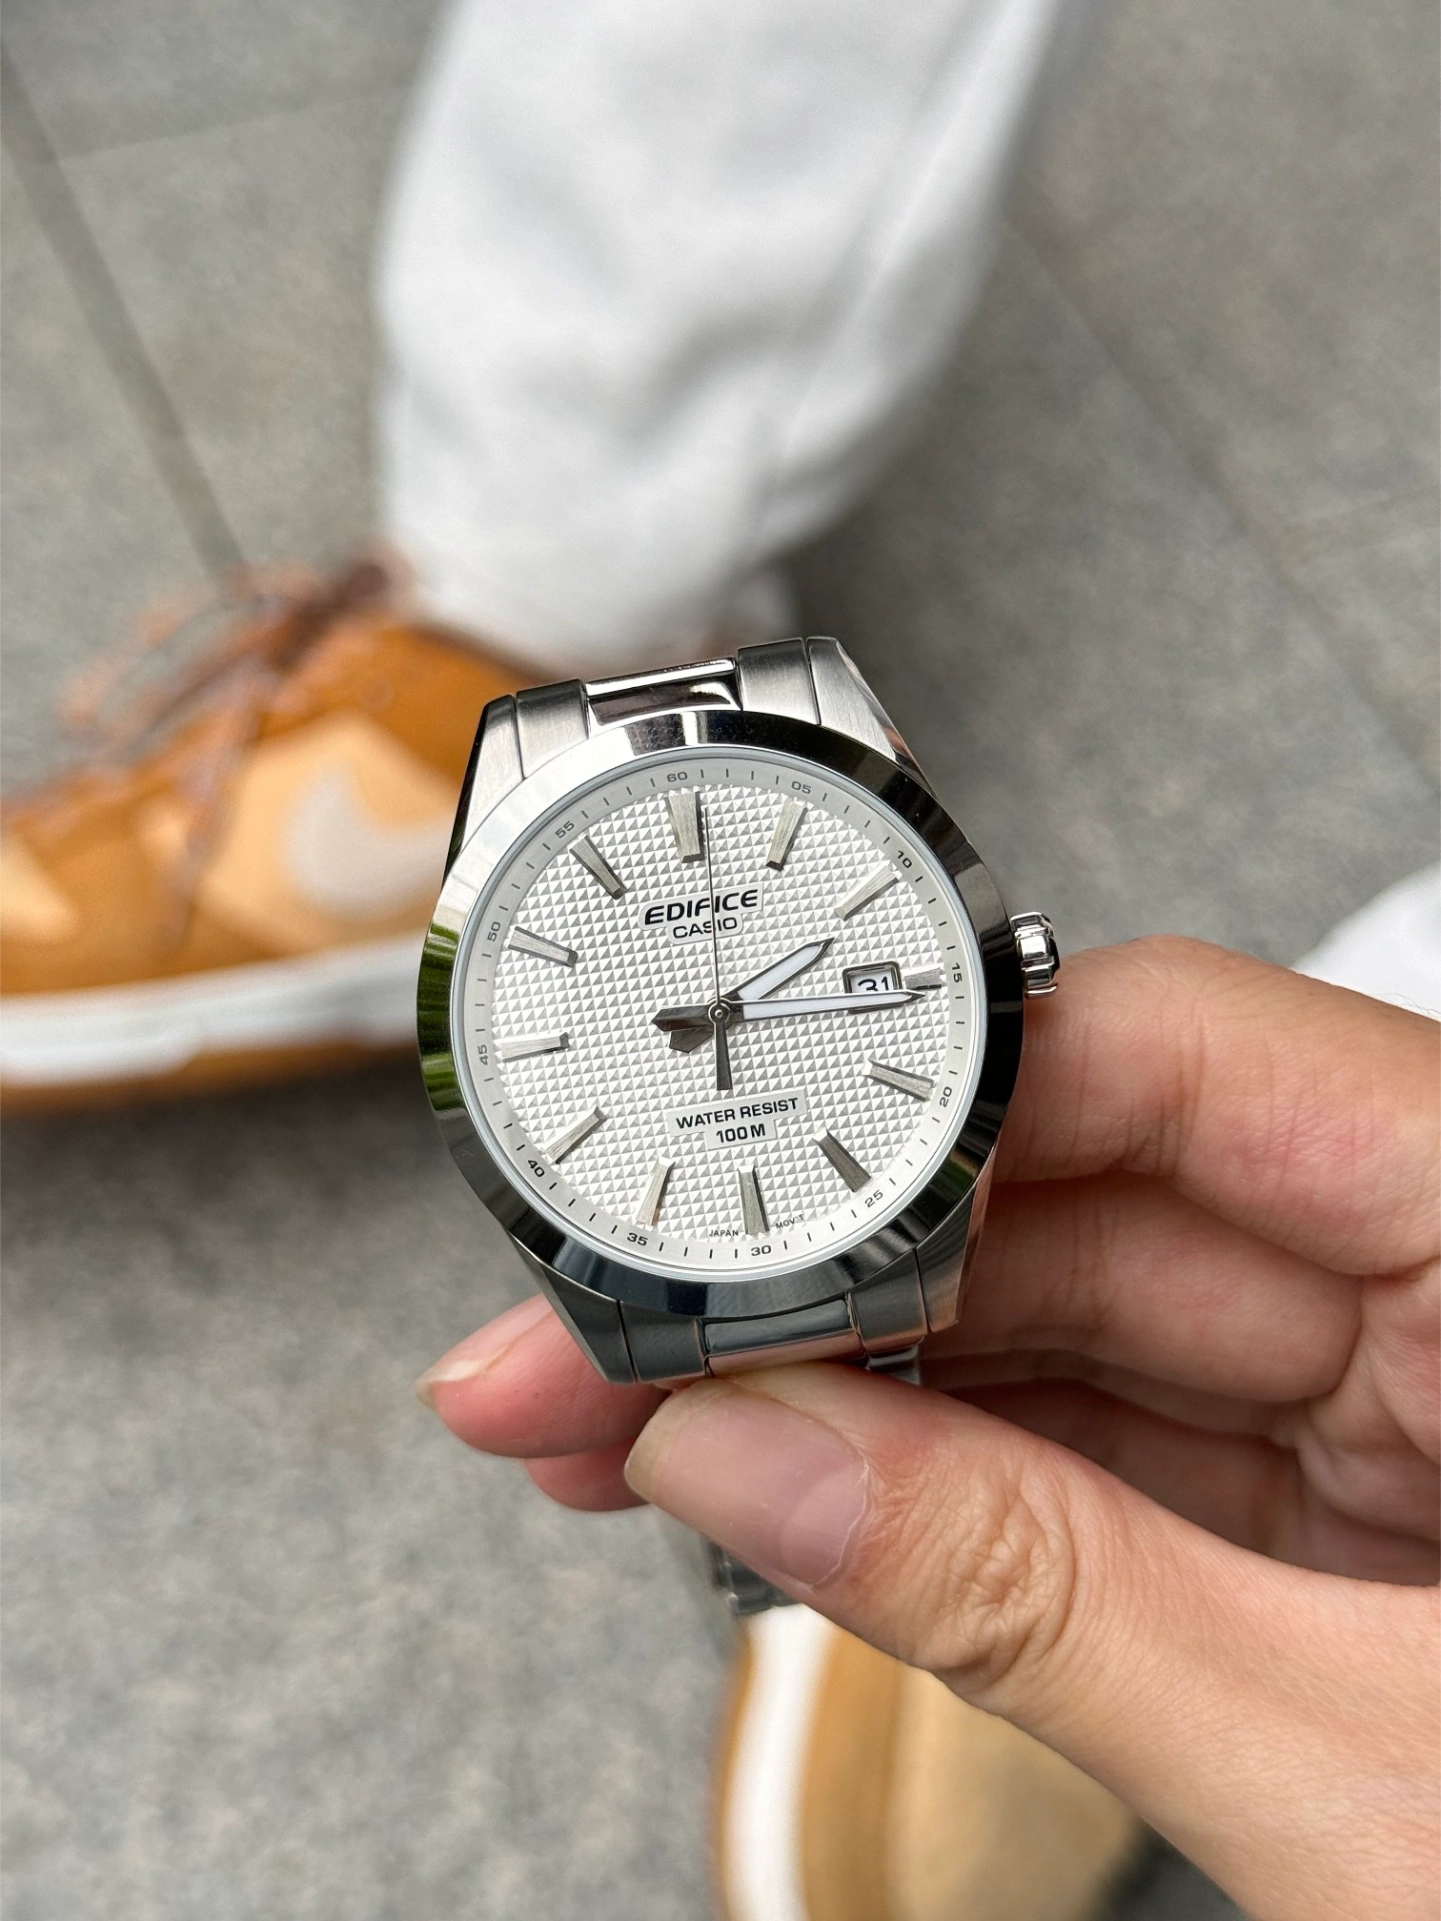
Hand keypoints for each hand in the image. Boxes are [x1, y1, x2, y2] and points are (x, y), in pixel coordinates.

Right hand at [418, 938, 1440, 1919]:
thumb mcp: (1369, 1787)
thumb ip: (1042, 1600)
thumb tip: (761, 1458)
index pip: (1181, 1059)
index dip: (928, 1097)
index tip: (723, 1164)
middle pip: (1084, 1194)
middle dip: (823, 1274)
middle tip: (611, 1332)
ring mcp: (1404, 1391)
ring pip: (1071, 1322)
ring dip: (848, 1379)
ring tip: (637, 1423)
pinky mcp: (1353, 1500)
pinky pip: (1114, 1437)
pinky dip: (945, 1469)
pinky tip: (788, 1481)